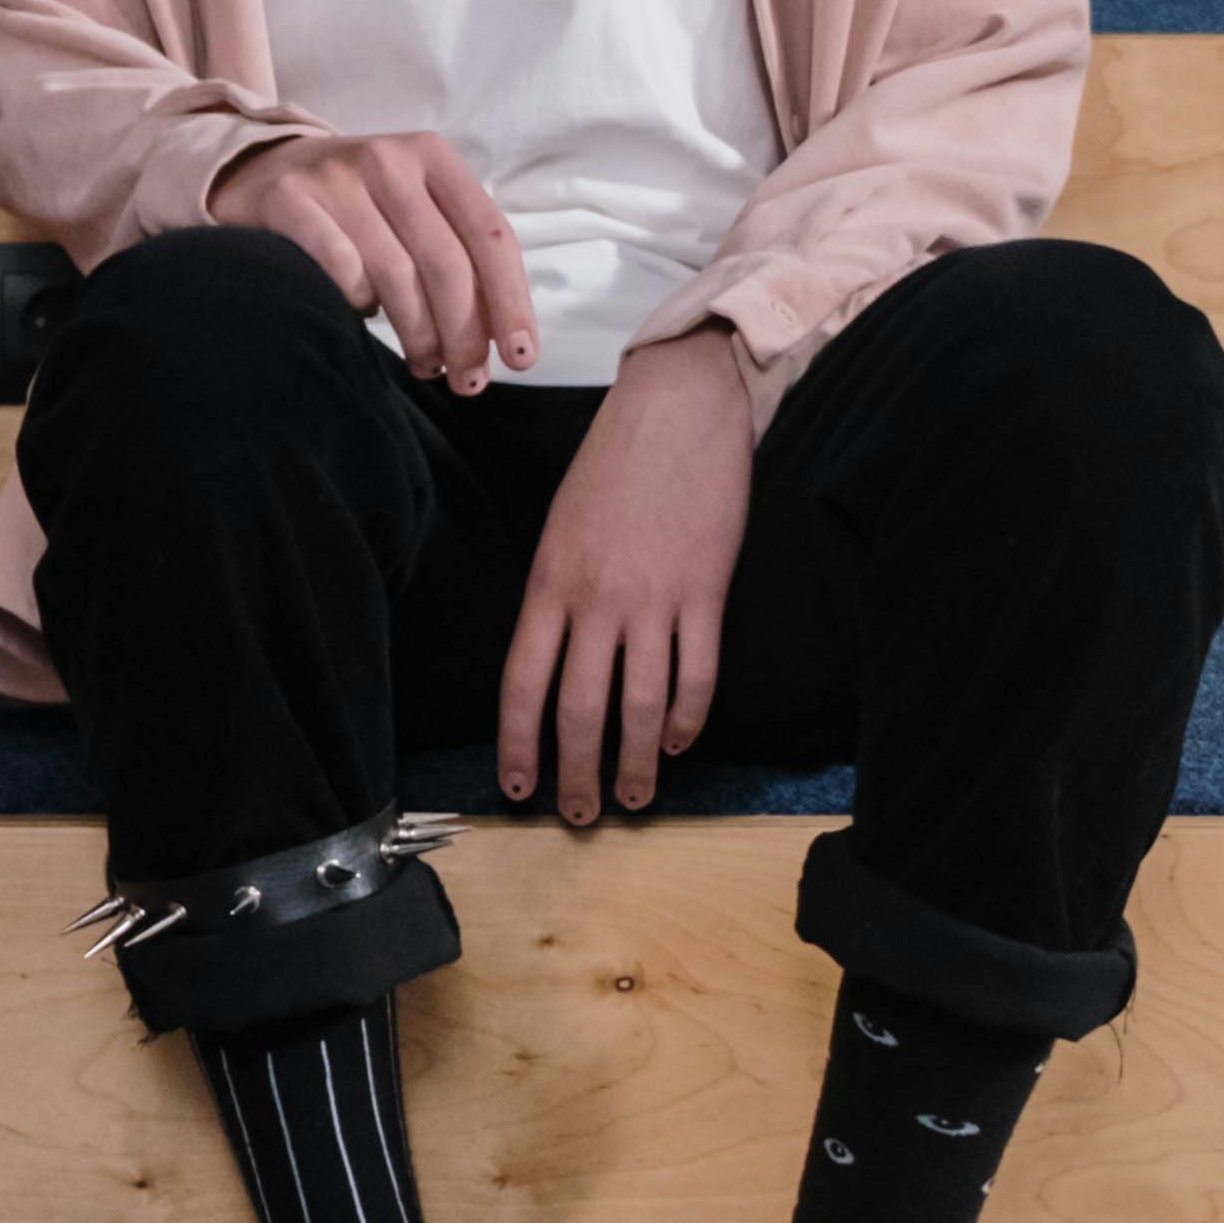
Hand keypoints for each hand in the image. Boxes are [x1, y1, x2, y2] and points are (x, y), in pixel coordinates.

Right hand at [210, 128, 532, 391]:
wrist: (261, 169)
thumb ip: (456, 251)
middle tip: (468, 380)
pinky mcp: (289, 199)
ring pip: (397, 275)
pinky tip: (363, 318)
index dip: (511, 301)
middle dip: (465, 334)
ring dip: (419, 335)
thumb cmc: (357, 206)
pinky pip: (341, 271)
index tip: (520, 357)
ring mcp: (334, 177)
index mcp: (432, 156)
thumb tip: (500, 336)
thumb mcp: (412, 206)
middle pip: (447, 263)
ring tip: (426, 365)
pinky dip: (359, 306)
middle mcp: (387, 158)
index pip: (490, 234)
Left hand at [497, 330, 753, 825]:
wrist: (678, 407)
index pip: (523, 683)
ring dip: (634, 763)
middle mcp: (596, 597)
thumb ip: (559, 595)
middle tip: (581, 815)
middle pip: (580, 709)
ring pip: (640, 705)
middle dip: (576, 772)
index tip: (519, 786)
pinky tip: (676, 741)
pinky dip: (686, 717)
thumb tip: (559, 661)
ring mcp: (653, 597)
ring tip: (634, 798)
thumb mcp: (563, 526)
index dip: (518, 743)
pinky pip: (695, 673)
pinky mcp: (705, 590)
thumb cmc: (615, 463)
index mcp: (549, 581)